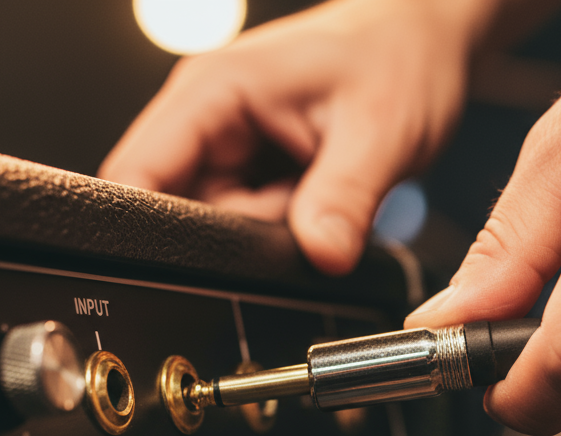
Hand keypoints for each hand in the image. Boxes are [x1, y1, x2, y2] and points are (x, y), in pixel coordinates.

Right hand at [99, 0, 481, 274]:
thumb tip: (322, 256)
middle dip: (239, 236)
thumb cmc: (398, 55)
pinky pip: (249, 222)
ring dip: (269, 231)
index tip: (187, 268)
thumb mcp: (379, 131)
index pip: (137, 170)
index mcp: (213, 90)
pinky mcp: (251, 166)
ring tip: (319, 189)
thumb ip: (344, 197)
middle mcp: (207, 114)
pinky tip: (316, 196)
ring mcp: (227, 143)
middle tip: (303, 206)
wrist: (423, 42)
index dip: (145, 229)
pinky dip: (284, 226)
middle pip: (178, 212)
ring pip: (217, 226)